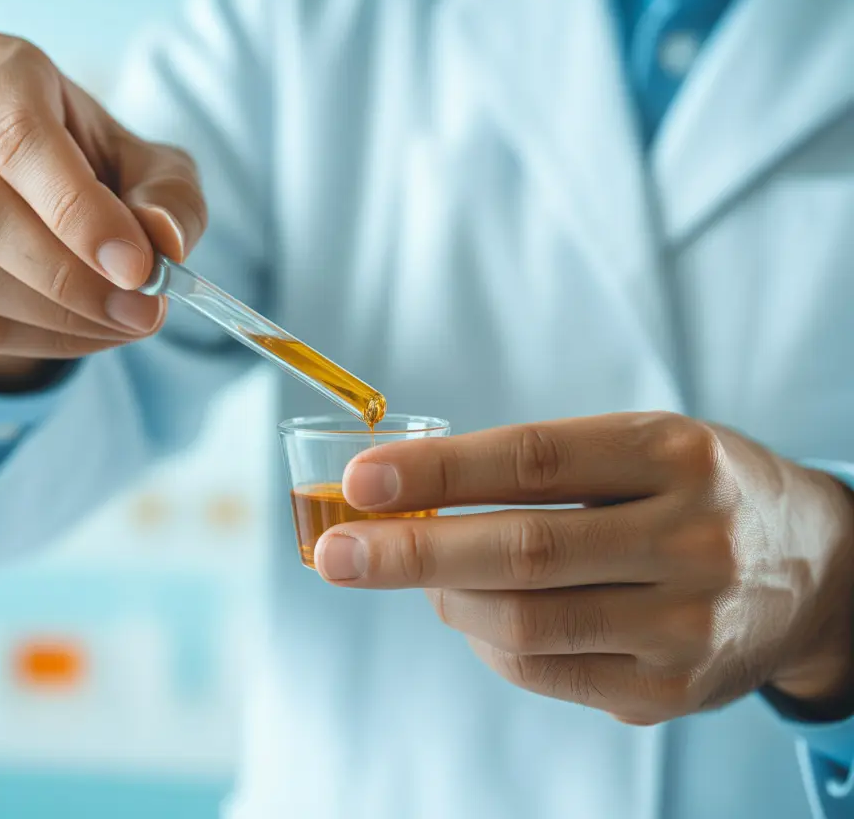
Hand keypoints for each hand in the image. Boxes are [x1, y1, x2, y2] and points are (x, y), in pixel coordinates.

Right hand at [0, 33, 206, 379]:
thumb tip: (162, 243)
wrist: (35, 207)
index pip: (18, 138)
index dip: (78, 211)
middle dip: (71, 276)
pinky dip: (37, 338)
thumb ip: (170, 200)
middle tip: (143, 310)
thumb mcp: (154, 171)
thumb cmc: (99, 172)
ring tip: (124, 322)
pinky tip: (86, 331)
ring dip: (57, 315)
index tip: (139, 267)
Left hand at [317, 412, 853, 723]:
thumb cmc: (694, 494)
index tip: (359, 480)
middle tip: (333, 554)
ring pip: (524, 623)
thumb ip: (537, 467)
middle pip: (522, 552)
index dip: (438, 470)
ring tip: (419, 575)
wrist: (815, 571)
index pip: (534, 459)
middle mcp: (690, 540)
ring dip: (445, 598)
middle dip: (410, 553)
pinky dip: (487, 643)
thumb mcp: (640, 448)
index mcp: (675, 456)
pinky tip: (473, 614)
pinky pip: (544, 672)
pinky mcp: (672, 691)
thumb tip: (405, 498)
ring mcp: (687, 626)